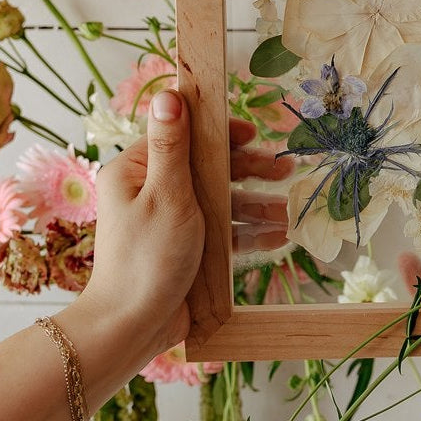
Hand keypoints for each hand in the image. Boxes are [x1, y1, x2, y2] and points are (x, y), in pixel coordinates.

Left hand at [77, 90, 287, 367]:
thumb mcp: (166, 194)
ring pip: (221, 202)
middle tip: (285, 172)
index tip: (254, 134)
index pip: (187, 137)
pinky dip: (247, 233)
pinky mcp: (186, 249)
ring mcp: (171, 222)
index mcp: (138, 171)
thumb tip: (169, 93)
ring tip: (287, 214)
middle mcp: (152, 192)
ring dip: (255, 206)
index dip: (223, 134)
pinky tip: (277, 238)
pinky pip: (222, 233)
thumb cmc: (146, 258)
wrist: (132, 327)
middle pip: (210, 169)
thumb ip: (173, 145)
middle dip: (249, 171)